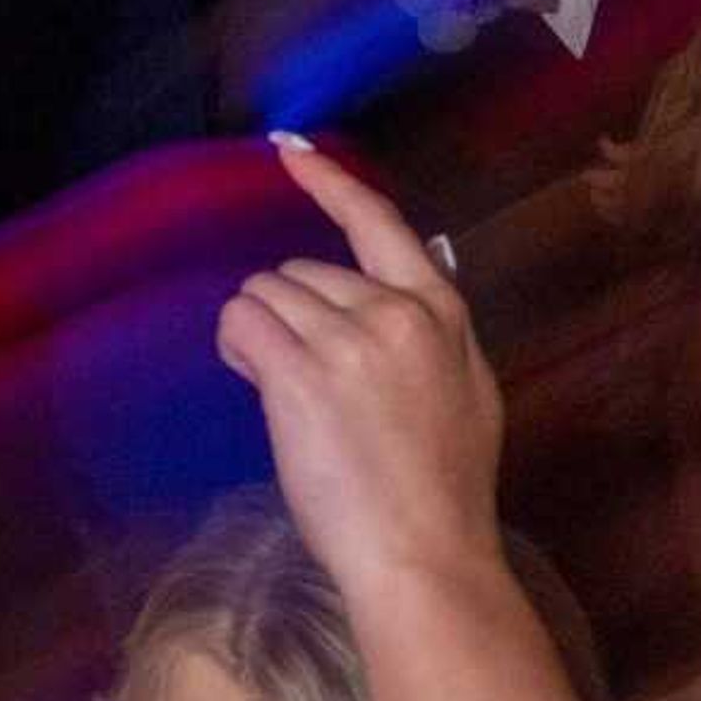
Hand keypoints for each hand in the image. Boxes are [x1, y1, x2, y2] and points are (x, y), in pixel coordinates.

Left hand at [217, 138, 502, 589]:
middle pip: (301, 271)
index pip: (380, 224)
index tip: (292, 149)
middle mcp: (395, 314)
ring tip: (290, 395)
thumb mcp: (465, 391)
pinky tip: (258, 383)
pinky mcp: (301, 374)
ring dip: (258, 334)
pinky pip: (241, 324)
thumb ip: (432, 332)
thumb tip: (411, 275)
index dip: (330, 183)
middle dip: (288, 316)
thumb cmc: (440, 488)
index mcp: (440, 313)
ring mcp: (348, 341)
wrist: (424, 551)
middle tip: (307, 382)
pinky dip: (235, 346)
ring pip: (263, 295)